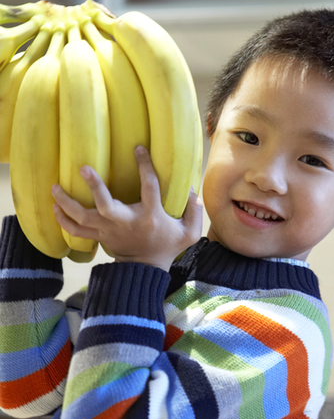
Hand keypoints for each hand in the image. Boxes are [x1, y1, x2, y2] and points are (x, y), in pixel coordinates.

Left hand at [51, 146, 202, 270]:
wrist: (146, 270)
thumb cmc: (167, 246)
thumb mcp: (189, 234)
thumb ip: (194, 212)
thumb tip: (192, 191)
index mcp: (150, 217)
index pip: (149, 187)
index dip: (145, 166)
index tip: (138, 148)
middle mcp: (126, 223)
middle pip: (105, 205)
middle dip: (93, 186)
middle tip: (83, 168)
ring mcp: (109, 231)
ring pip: (82, 218)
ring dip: (66, 202)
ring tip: (55, 187)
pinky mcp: (99, 237)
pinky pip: (75, 231)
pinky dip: (62, 220)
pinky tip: (55, 207)